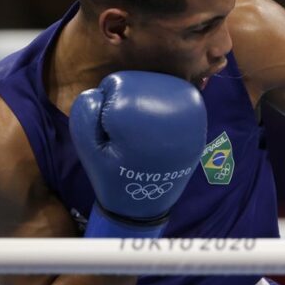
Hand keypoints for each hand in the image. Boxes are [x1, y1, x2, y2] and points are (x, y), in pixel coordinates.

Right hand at [70, 71, 207, 237]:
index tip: (112, 134)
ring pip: (160, 86)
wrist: (146, 202)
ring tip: (145, 133)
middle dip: (129, 103)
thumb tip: (101, 90)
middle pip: (142, 82)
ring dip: (148, 102)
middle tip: (129, 135)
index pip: (118, 83)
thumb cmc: (112, 174)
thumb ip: (84, 112)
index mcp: (142, 115)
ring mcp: (192, 112)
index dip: (106, 107)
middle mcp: (173, 107)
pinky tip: (161, 129)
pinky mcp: (200, 118)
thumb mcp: (87, 147)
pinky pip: (178, 96)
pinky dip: (166, 106)